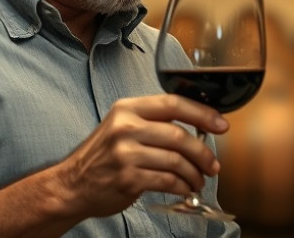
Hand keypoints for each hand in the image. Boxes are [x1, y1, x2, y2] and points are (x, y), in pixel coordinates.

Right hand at [56, 94, 229, 218]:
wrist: (72, 184)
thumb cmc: (103, 156)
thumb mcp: (122, 126)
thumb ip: (154, 122)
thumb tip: (197, 126)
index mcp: (127, 108)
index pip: (173, 104)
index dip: (202, 113)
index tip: (221, 125)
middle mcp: (125, 127)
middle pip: (178, 135)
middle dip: (202, 152)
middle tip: (213, 164)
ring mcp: (125, 153)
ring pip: (175, 161)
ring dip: (194, 174)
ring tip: (199, 180)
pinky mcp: (127, 178)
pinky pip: (167, 181)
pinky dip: (182, 186)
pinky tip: (185, 189)